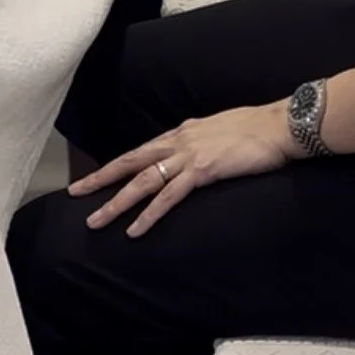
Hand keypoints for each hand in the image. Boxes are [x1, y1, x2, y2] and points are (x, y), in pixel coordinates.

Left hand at [69, 103, 293, 236]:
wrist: (278, 125)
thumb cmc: (256, 128)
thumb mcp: (219, 131)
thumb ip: (201, 140)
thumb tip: (192, 150)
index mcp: (182, 132)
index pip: (141, 151)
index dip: (116, 165)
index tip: (94, 177)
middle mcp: (179, 141)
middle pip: (131, 162)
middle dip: (101, 179)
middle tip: (75, 194)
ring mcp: (188, 156)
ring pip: (142, 182)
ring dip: (116, 203)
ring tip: (95, 222)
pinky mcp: (202, 171)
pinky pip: (169, 196)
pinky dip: (149, 214)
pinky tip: (134, 230)